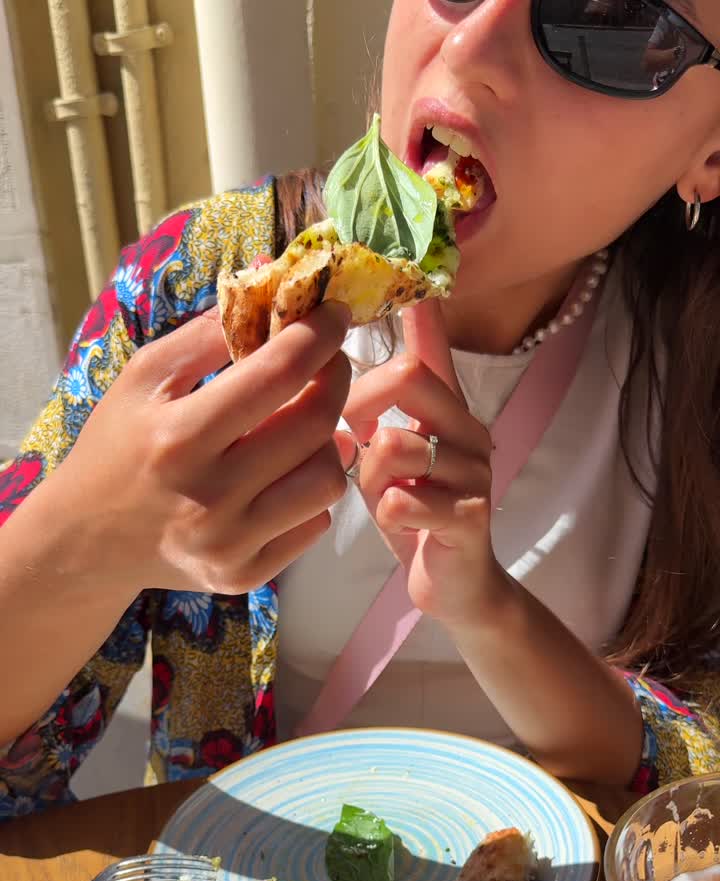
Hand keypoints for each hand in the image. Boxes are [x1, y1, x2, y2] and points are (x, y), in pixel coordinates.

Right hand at [42, 302, 351, 597]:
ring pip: (327, 481)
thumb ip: (204, 333)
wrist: (86, 541)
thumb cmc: (116, 447)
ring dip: (328, 442)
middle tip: (328, 364)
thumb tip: (267, 283)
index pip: (277, 375)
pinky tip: (282, 476)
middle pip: (315, 426)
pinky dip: (309, 492)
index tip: (334, 314)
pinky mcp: (244, 575)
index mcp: (178, 438)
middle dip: (334, 381)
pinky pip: (314, 524)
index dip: (318, 336)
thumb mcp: (142, 379)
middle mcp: (208, 498)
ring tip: (302, 426)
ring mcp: (230, 544)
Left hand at [343, 302, 507, 629]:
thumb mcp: (385, 454)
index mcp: (447, 409)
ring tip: (385, 495)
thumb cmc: (413, 511)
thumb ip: (369, 409)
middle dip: (360, 404)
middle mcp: (469, 429)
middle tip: (353, 438)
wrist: (455, 584)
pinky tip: (401, 523)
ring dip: (372, 474)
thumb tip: (334, 355)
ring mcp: (474, 471)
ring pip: (395, 443)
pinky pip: (407, 498)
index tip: (402, 276)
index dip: (417, 311)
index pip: (431, 346)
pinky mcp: (469, 515)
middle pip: (407, 377)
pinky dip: (390, 513)